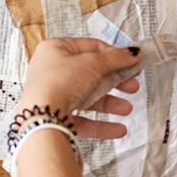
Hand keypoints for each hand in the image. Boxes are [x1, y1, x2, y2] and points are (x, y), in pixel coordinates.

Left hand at [18, 39, 141, 140]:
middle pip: (90, 74)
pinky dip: (102, 125)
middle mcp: (52, 72)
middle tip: (131, 84)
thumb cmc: (58, 83)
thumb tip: (133, 53)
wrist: (43, 117)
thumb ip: (117, 58)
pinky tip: (118, 129)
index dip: (113, 54)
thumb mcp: (94, 63)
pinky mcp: (56, 118)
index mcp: (55, 50)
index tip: (131, 61)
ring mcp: (53, 96)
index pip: (90, 47)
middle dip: (114, 82)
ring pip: (87, 98)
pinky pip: (82, 120)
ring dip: (110, 104)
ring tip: (126, 108)